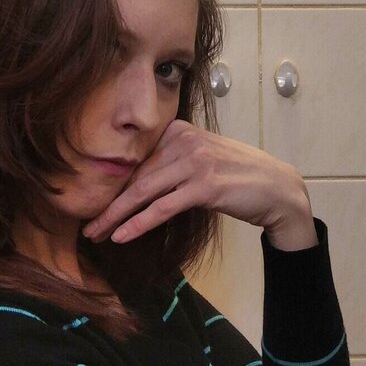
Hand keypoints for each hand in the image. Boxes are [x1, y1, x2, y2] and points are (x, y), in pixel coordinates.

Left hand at [82, 120, 317, 250]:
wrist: (278, 189)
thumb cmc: (239, 178)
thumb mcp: (202, 161)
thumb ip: (172, 164)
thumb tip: (136, 185)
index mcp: (179, 130)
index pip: (138, 161)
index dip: (113, 186)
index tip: (94, 204)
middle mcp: (185, 140)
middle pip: (135, 176)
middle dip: (108, 203)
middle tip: (86, 224)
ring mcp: (195, 161)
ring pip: (143, 192)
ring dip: (115, 216)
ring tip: (95, 233)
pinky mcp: (204, 185)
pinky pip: (162, 207)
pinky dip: (138, 223)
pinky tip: (121, 235)